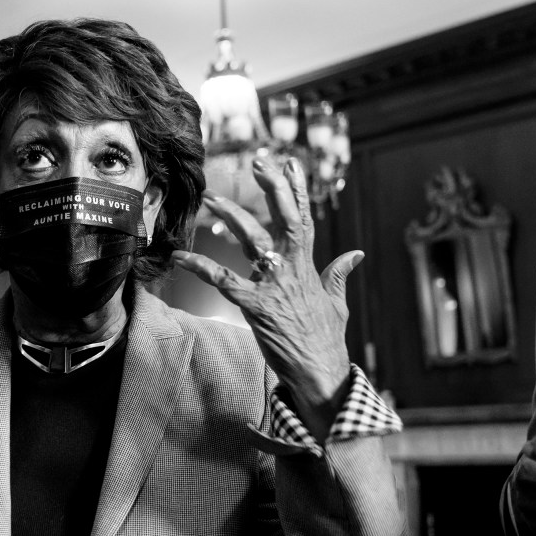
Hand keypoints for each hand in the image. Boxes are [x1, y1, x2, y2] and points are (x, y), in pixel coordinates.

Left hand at [172, 158, 358, 440]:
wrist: (321, 372)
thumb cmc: (325, 339)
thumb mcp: (337, 302)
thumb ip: (340, 274)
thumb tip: (355, 253)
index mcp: (310, 267)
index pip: (305, 220)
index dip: (297, 191)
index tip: (290, 165)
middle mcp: (294, 270)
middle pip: (284, 221)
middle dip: (274, 190)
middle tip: (259, 163)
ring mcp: (275, 287)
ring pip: (253, 242)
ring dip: (233, 218)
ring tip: (213, 198)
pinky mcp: (255, 306)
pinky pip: (223, 282)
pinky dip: (200, 267)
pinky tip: (180, 256)